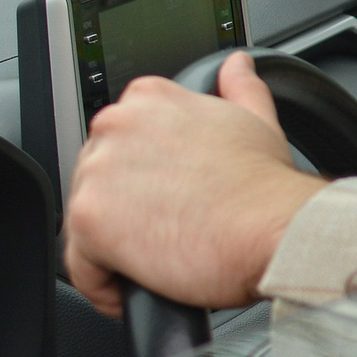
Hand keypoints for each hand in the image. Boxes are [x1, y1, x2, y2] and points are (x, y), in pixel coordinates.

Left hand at [62, 52, 328, 316]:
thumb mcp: (257, 121)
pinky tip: (136, 289)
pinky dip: (103, 285)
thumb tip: (237, 66)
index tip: (166, 199)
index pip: (121, 142)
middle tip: (170, 233)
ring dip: (115, 249)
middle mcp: (116, 125)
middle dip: (127, 212)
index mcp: (149, 99)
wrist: (277, 231)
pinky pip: (80, 265)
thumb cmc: (267, 188)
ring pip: (86, 222)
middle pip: (99, 181)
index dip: (143, 178)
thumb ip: (239, 88)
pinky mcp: (90, 219)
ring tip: (159, 263)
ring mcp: (99, 171)